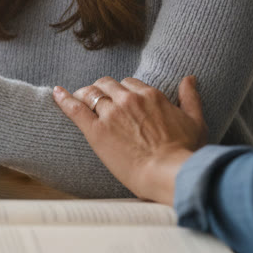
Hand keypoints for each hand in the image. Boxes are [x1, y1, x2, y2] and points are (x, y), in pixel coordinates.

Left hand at [52, 76, 205, 204]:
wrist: (170, 174)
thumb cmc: (186, 152)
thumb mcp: (196, 121)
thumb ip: (190, 97)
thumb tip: (190, 78)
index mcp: (150, 95)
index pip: (129, 83)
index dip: (123, 91)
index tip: (120, 100)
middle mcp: (129, 99)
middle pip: (107, 84)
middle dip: (101, 89)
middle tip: (97, 100)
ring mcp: (111, 114)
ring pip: (91, 93)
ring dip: (85, 94)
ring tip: (79, 99)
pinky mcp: (96, 131)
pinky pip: (75, 109)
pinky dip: (64, 99)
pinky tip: (56, 93)